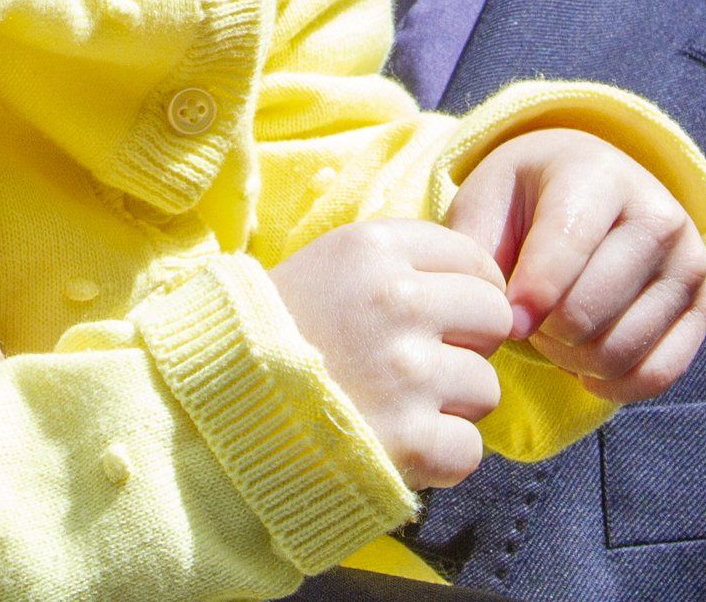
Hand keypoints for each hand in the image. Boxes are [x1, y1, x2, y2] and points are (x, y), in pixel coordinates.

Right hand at [269, 219, 513, 490]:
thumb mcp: (329, 264)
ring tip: (403, 406)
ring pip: (486, 386)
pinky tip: (403, 446)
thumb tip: (474, 279)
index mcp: (376, 247)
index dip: (466, 291)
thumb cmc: (273, 333)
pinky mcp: (410, 439)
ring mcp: (407, 371)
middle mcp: (399, 300)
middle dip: (469, 343)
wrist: (211, 408)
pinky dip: (441, 457)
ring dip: (453, 404)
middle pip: (493, 317)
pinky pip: (469, 449)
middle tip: (426, 363)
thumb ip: (397, 263)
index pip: (473, 259)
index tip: (443, 316)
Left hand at [447, 129, 705, 404]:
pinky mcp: (705, 304)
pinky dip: (611, 384)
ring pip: (618, 352)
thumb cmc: (527, 200)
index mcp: (596, 174)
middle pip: (585, 314)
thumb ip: (478, 255)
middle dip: (542, 332)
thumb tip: (507, 321)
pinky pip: (656, 376)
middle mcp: (656, 212)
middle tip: (528, 317)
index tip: (502, 318)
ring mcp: (689, 259)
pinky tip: (585, 359)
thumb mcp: (486, 204)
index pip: (564, 249)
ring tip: (554, 330)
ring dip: (571, 359)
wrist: (588, 187)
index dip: (524, 299)